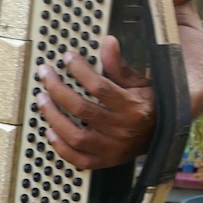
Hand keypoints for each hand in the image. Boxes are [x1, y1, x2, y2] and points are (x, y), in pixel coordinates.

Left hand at [35, 35, 153, 169]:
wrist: (161, 135)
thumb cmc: (148, 105)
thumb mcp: (138, 82)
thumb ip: (119, 65)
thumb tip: (108, 42)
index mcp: (133, 107)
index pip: (100, 87)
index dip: (80, 70)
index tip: (67, 58)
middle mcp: (122, 129)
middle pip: (82, 109)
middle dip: (58, 90)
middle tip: (45, 75)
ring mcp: (113, 148)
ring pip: (76, 136)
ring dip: (54, 117)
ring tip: (42, 100)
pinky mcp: (106, 161)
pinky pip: (79, 159)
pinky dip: (61, 148)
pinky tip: (50, 132)